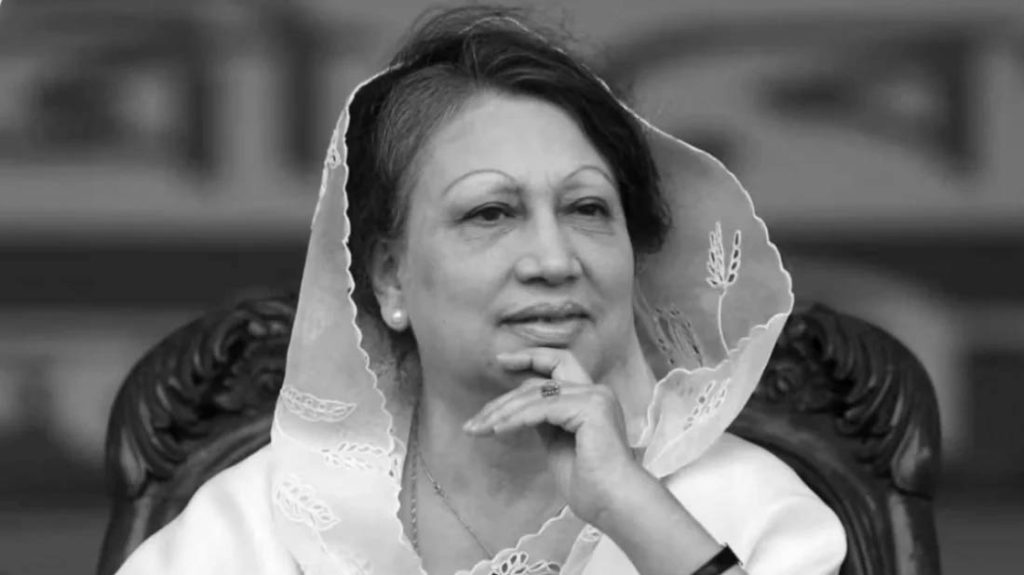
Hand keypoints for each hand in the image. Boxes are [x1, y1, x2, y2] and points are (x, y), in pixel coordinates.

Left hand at [463, 347, 641, 525]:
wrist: (613, 503)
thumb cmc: (590, 483)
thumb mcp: (558, 443)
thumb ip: (545, 420)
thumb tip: (519, 408)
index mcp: (591, 398)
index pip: (558, 364)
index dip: (529, 357)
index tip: (500, 360)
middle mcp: (595, 391)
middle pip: (539, 382)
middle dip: (503, 400)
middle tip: (475, 421)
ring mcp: (595, 397)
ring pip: (536, 395)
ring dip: (502, 413)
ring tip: (478, 430)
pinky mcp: (590, 409)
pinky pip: (542, 409)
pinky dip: (515, 419)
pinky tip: (497, 430)